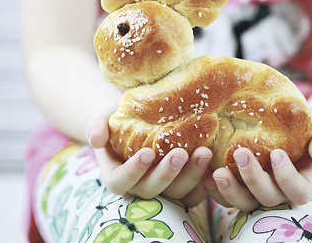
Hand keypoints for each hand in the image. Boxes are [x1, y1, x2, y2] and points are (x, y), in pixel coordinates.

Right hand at [86, 113, 212, 206]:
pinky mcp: (182, 188)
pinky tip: (215, 164)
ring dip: (191, 176)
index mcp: (116, 174)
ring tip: (204, 152)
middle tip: (181, 153)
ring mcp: (161, 189)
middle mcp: (139, 187)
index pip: (120, 181)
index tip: (147, 152)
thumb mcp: (103, 116)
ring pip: (176, 194)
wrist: (141, 119)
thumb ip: (97, 125)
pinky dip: (205, 183)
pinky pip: (194, 194)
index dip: (133, 171)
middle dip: (167, 173)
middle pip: (152, 190)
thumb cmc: (119, 118)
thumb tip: (96, 138)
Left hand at [204, 107, 311, 210]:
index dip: (287, 178)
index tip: (277, 153)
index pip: (298, 191)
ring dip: (231, 190)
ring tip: (218, 172)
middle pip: (268, 198)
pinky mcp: (241, 187)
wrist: (290, 125)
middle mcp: (281, 193)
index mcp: (304, 183)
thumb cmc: (308, 125)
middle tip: (240, 153)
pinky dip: (216, 190)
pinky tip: (206, 174)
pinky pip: (228, 197)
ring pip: (245, 203)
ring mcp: (259, 193)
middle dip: (253, 178)